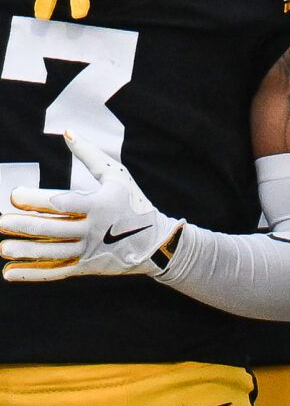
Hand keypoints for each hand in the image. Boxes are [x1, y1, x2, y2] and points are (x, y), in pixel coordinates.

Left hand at [1, 134, 181, 280]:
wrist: (157, 242)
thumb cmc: (134, 202)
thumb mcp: (117, 175)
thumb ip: (90, 155)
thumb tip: (67, 132)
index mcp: (100, 205)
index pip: (62, 203)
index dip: (36, 200)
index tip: (15, 196)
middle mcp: (93, 229)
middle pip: (53, 229)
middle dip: (24, 226)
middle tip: (1, 222)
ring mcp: (89, 250)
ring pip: (52, 252)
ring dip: (25, 251)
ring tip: (3, 248)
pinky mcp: (86, 266)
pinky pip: (56, 271)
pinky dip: (32, 273)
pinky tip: (9, 273)